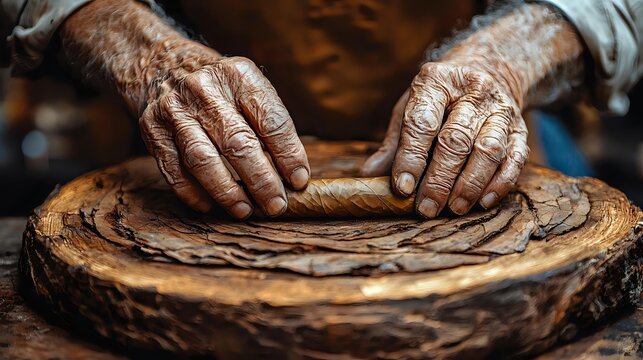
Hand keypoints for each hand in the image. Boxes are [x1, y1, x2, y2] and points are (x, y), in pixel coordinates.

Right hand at [140, 56, 309, 218]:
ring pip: (203, 159)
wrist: (163, 64)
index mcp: (239, 75)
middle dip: (261, 180)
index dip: (288, 155)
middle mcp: (205, 88)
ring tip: (245, 210)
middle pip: (238, 143)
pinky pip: (174, 169)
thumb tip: (292, 176)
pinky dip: (193, 192)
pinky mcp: (152, 128)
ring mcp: (174, 109)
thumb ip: (269, 125)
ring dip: (227, 191)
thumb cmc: (220, 88)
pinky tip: (209, 206)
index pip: (271, 121)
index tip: (298, 181)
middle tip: (276, 205)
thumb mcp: (248, 88)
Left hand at [362, 62, 528, 217]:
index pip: (422, 123)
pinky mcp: (520, 127)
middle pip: (456, 140)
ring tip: (454, 209)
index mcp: (436, 81)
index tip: (402, 189)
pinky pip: (515, 158)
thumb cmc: (438, 98)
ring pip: (488, 150)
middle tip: (426, 208)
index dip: (411, 158)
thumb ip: (393, 144)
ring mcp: (500, 108)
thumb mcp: (410, 108)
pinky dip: (500, 183)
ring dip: (470, 185)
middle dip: (439, 180)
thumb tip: (369, 175)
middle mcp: (472, 90)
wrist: (489, 68)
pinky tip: (483, 202)